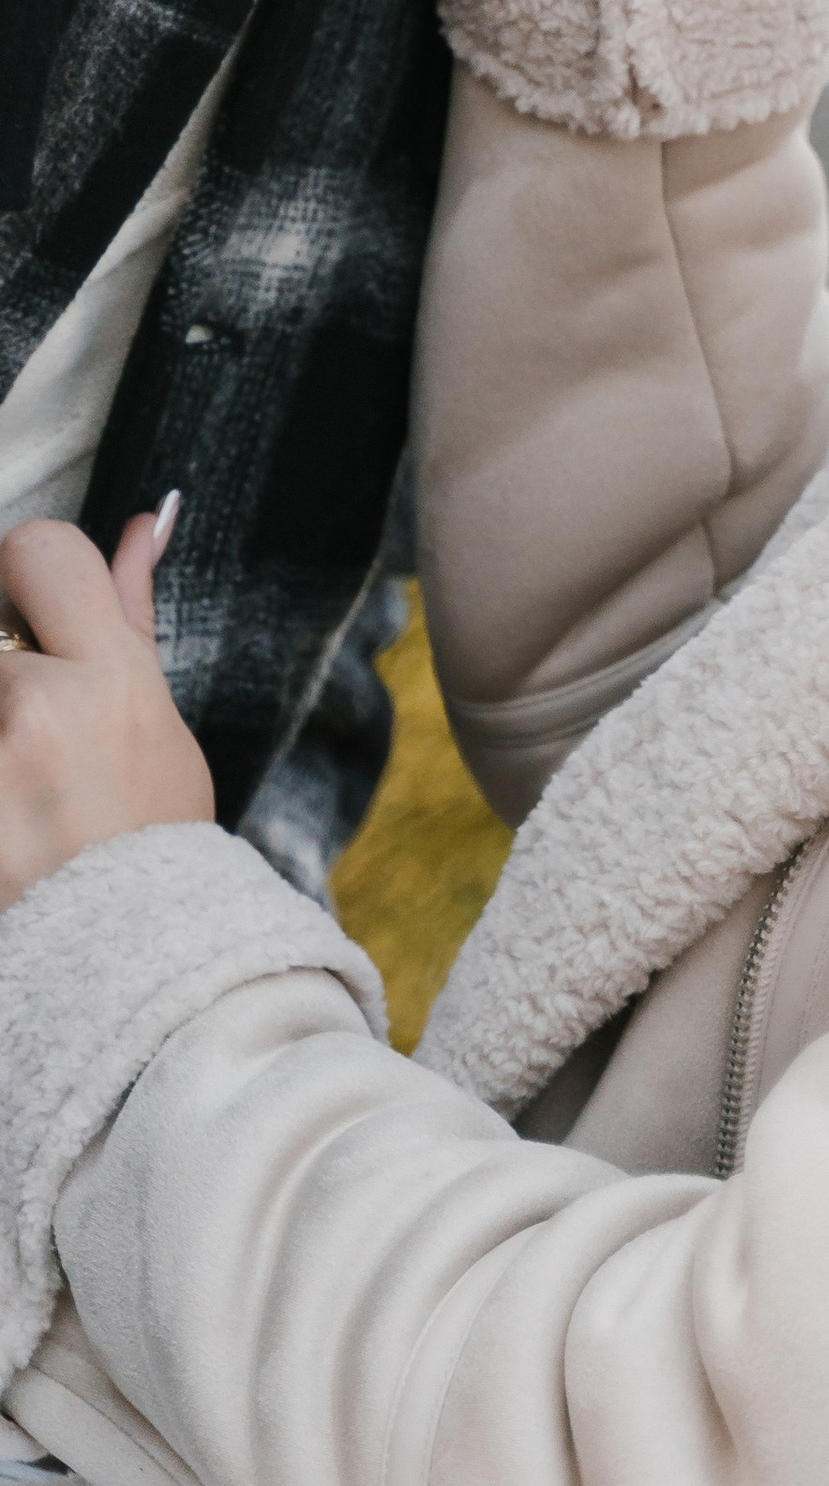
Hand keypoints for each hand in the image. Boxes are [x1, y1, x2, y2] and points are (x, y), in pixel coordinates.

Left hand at [0, 512, 212, 911]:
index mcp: (106, 678)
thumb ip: (128, 614)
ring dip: (3, 723)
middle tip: (30, 717)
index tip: (36, 614)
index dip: (30, 569)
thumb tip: (141, 521)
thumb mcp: (156, 722)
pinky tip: (14, 815)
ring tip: (26, 773)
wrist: (120, 964)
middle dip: (7, 665)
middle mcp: (34, 712)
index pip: (38, 547)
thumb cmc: (149, 839)